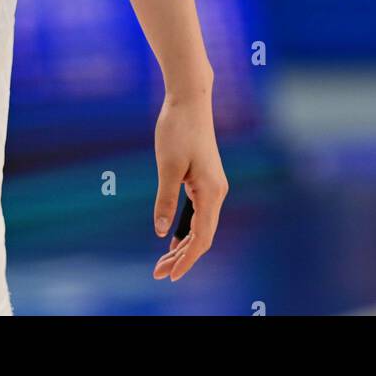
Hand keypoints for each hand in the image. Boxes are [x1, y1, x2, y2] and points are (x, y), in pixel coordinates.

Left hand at [152, 88, 227, 282]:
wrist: (190, 99)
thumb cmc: (178, 128)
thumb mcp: (168, 166)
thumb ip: (165, 199)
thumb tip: (162, 231)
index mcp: (211, 191)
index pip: (201, 237)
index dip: (186, 260)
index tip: (170, 275)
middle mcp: (217, 192)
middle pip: (203, 236)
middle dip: (183, 258)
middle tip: (159, 273)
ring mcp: (213, 185)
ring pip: (202, 226)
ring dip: (184, 245)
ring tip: (163, 262)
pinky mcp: (206, 179)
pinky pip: (199, 213)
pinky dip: (187, 229)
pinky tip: (173, 239)